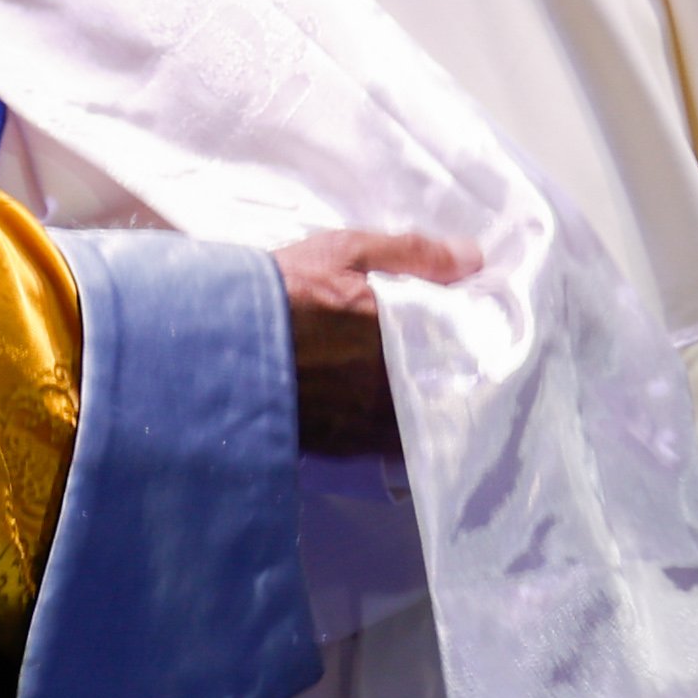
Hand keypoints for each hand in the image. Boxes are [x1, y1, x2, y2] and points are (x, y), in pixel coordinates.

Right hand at [273, 229, 481, 455]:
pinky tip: (391, 417)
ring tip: (427, 394)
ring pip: (425, 422)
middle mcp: (399, 383)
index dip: (474, 338)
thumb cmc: (286, 289)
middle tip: (458, 366)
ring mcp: (374, 421)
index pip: (466, 342)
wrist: (219, 342)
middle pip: (449, 387)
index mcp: (407, 333)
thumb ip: (412, 253)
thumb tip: (473, 256)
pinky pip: (391, 446)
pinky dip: (399, 434)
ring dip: (431, 409)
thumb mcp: (345, 251)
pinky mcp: (345, 445)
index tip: (478, 331)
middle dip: (454, 377)